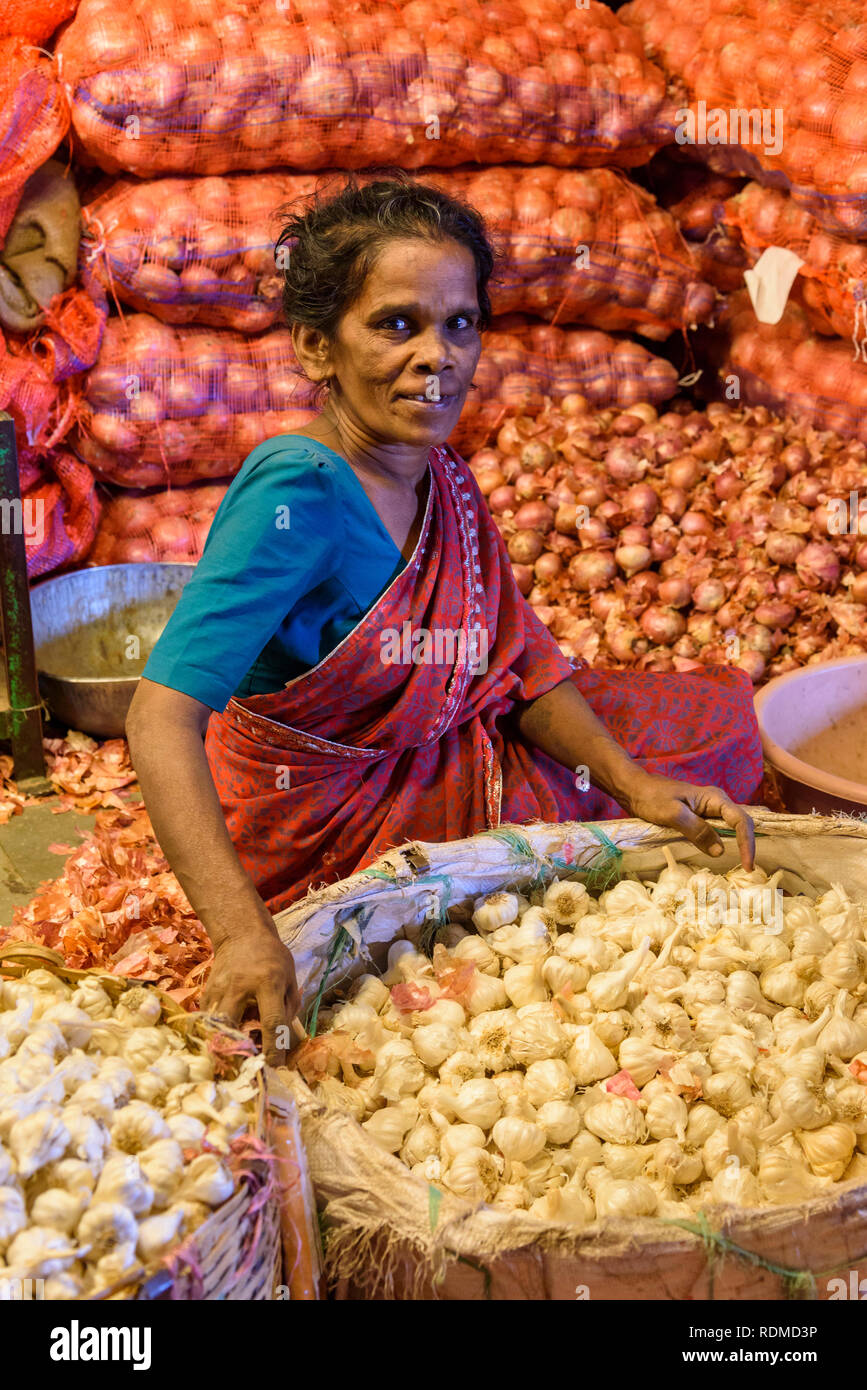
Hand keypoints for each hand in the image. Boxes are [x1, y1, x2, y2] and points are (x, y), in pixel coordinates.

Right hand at [201, 927, 299, 1066]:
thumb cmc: (272, 956)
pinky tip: (224, 1036)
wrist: (241, 933)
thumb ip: (289, 1007)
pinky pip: (209, 1019)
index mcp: (267, 983)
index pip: (271, 1022)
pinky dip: (216, 1031)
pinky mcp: (207, 992)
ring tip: (233, 1055)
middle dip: (237, 1050)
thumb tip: (283, 1037)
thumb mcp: (290, 976)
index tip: (275, 1067)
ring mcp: (220, 989)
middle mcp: (240, 987)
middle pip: (232, 1025)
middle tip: (245, 1066)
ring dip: (224, 1042)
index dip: (273, 1048)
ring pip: (215, 1025)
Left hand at [622, 773, 755, 869]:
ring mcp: (708, 811)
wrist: (634, 789)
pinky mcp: (699, 819)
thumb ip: (697, 831)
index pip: (741, 821)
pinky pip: (716, 832)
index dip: (747, 843)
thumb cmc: (652, 797)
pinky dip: (721, 844)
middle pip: (741, 825)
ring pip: (730, 829)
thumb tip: (720, 851)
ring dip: (737, 846)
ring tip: (742, 866)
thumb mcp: (674, 815)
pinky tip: (722, 856)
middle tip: (748, 869)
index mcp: (714, 798)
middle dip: (747, 846)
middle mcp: (716, 803)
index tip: (747, 865)